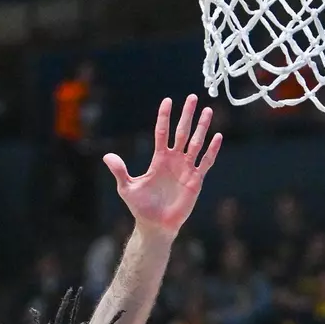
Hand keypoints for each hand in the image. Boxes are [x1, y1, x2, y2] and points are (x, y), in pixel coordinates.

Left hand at [104, 95, 223, 240]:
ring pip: (196, 143)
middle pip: (181, 132)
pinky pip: (205, 162)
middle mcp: (173, 160)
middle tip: (192, 97)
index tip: (167, 100)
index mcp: (158, 159)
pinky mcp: (195, 180)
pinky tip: (217, 136)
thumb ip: (120, 171)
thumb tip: (107, 156)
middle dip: (187, 115)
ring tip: (207, 110)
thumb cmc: (141, 208)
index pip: (162, 132)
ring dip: (202, 127)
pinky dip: (211, 150)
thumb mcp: (127, 188)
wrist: (156, 225)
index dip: (164, 117)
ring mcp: (186, 169)